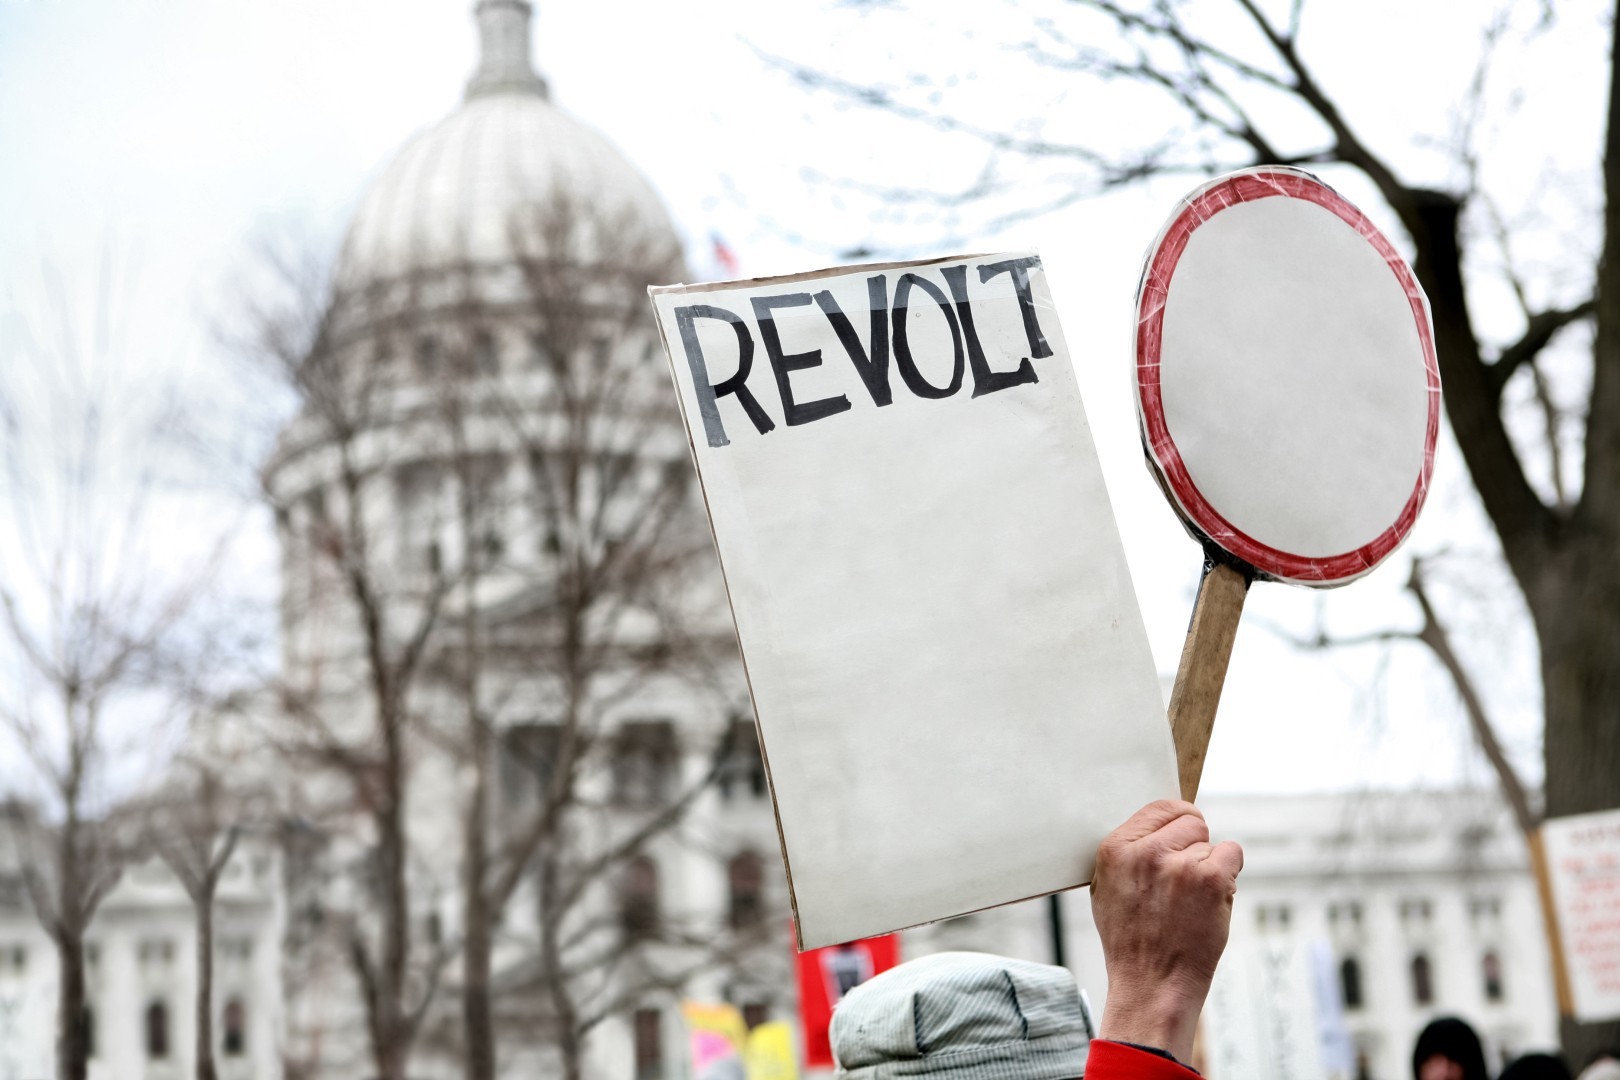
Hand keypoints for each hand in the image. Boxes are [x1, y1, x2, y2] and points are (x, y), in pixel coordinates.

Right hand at [1090, 799, 1242, 1064]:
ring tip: (1190, 902)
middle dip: (1194, 845)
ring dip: (1209, 867)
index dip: (1176, 823)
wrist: (1152, 985)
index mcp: (1115, 849)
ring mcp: (1180, 864)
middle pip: (1190, 820)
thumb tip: (1160, 826)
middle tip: (1184, 881)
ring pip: (1212, 842)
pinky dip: (1229, 875)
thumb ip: (1130, 853)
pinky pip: (1233, 853)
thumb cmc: (1132, 942)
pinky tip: (1212, 900)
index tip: (1181, 839)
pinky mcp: (1211, 878)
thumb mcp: (1107, 889)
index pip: (1159, 807)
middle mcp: (1145, 852)